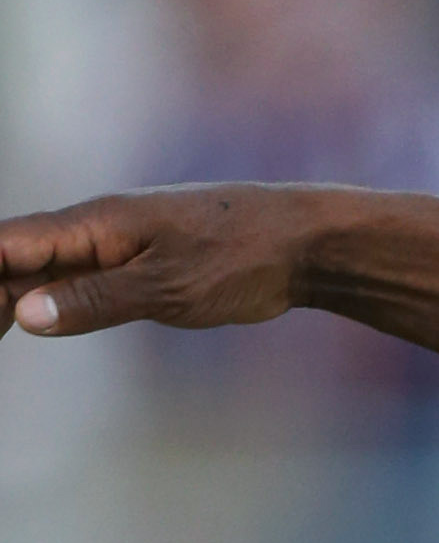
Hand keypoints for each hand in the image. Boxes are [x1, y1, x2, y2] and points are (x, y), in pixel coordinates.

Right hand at [0, 185, 313, 339]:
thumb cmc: (243, 255)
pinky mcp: (142, 264)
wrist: (305, 242)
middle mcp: (97, 230)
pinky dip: (50, 298)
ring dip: (11, 296)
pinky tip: (31, 317)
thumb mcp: (168, 287)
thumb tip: (26, 314)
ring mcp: (119, 245)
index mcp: (94, 224)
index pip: (6, 245)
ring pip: (45, 269)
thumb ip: (96, 299)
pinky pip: (79, 279)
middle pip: (16, 259)